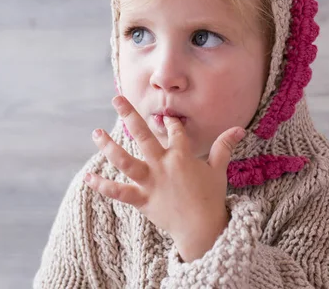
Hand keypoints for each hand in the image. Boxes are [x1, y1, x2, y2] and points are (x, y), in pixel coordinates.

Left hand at [84, 95, 245, 261]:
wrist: (202, 229)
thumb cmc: (211, 198)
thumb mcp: (219, 169)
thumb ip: (224, 146)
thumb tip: (240, 129)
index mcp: (182, 156)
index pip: (174, 131)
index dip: (170, 122)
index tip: (166, 117)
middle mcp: (163, 165)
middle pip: (143, 135)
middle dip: (129, 114)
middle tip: (116, 98)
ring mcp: (150, 182)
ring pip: (125, 160)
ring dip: (108, 146)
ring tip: (96, 133)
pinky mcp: (142, 199)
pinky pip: (118, 191)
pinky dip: (103, 185)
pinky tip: (88, 177)